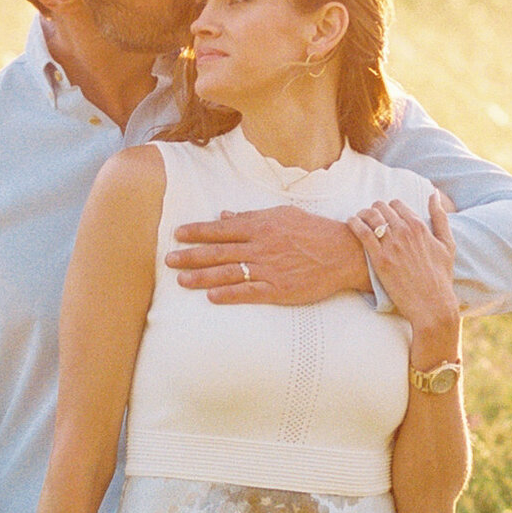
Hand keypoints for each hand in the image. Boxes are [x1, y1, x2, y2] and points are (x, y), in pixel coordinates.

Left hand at [166, 204, 370, 306]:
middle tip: (168, 260)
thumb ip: (252, 217)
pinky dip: (229, 294)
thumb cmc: (313, 231)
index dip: (198, 232)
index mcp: (261, 226)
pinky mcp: (279, 289)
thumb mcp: (283, 215)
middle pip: (219, 251)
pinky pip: (249, 292)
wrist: (342, 253)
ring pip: (228, 273)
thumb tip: (225, 216)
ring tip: (181, 280)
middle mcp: (261, 246)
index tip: (178, 234)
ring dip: (202, 277)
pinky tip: (211, 297)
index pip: (221, 229)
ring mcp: (269, 269)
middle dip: (191, 256)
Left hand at [349, 190, 459, 363]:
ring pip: (370, 216)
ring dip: (362, 214)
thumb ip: (440, 217)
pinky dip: (354, 223)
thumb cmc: (441, 276)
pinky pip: (362, 232)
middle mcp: (405, 232)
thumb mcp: (447, 244)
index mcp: (419, 226)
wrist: (432, 304)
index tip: (385, 215)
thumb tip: (433, 193)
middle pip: (381, 207)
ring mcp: (392, 245)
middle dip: (375, 210)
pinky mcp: (379, 259)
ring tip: (358, 219)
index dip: (389, 208)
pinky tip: (351, 223)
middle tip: (370, 218)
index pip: (397, 204)